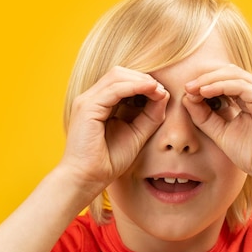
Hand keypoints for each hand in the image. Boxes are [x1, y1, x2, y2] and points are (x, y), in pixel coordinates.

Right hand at [60, 66, 167, 187]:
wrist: (87, 178)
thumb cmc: (108, 161)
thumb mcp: (136, 134)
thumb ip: (150, 116)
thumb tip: (164, 95)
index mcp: (100, 103)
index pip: (123, 81)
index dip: (144, 83)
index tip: (163, 93)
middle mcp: (91, 98)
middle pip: (120, 73)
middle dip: (143, 78)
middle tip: (162, 90)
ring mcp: (87, 100)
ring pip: (117, 76)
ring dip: (141, 80)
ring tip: (159, 90)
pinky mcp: (87, 107)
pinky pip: (114, 88)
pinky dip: (135, 86)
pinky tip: (151, 90)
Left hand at [183, 65, 251, 187]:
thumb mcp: (222, 133)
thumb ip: (205, 117)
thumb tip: (188, 99)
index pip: (228, 79)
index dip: (206, 81)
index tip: (187, 91)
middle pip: (230, 72)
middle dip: (206, 77)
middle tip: (187, 87)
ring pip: (235, 75)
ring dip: (210, 80)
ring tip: (193, 88)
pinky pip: (241, 86)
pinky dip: (221, 86)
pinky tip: (205, 92)